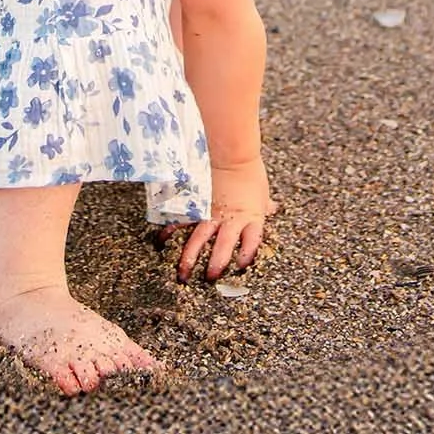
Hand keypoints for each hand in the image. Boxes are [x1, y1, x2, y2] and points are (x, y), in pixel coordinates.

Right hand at [178, 156, 278, 282]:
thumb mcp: (261, 191)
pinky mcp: (197, 204)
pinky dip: (170, 231)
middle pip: (223, 247)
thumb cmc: (249, 171)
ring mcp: (211, 213)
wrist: (231, 154)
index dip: (246, 256)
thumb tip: (273, 208)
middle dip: (215, 265)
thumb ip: (264, 205)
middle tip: (209, 279)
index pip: (251, 242)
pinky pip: (182, 220)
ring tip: (182, 274)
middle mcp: (230, 219)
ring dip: (190, 258)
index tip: (240, 267)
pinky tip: (160, 241)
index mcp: (251, 218)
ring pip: (199, 240)